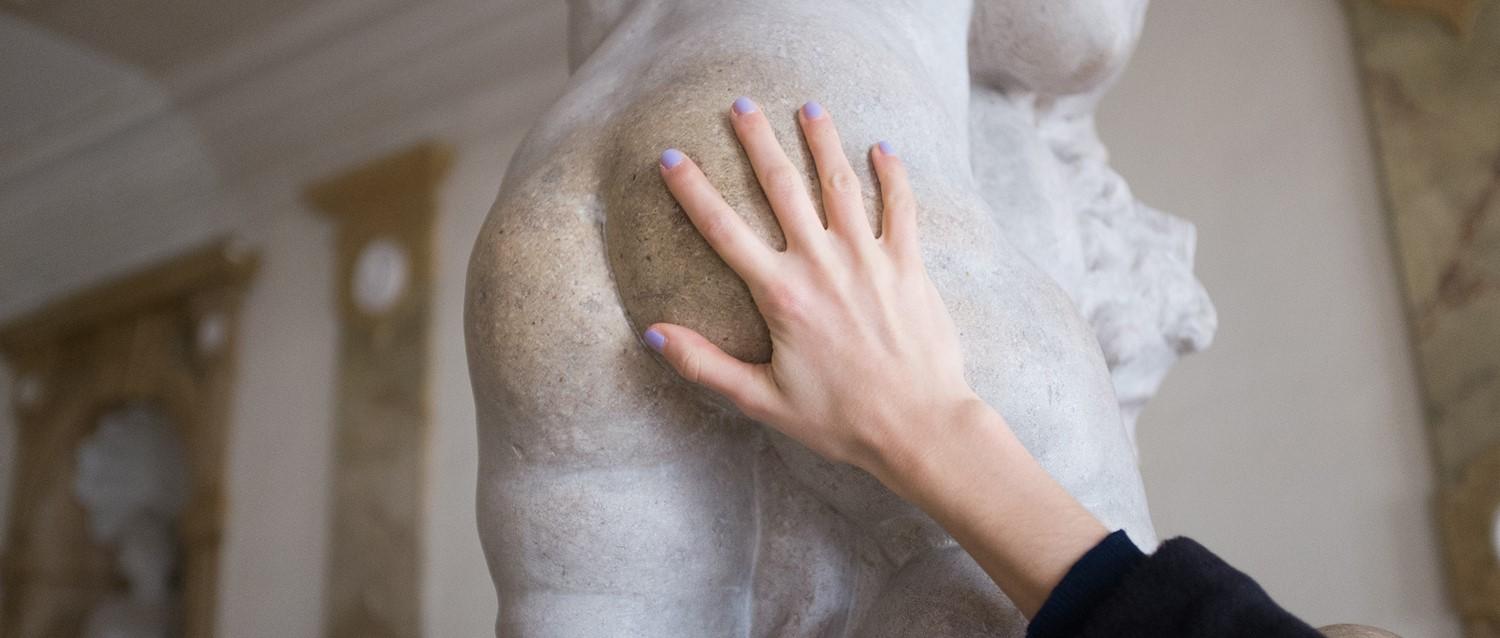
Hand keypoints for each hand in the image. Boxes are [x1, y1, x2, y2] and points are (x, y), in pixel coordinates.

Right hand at [644, 97, 980, 478]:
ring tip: (808, 106)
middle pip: (782, 187)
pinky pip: (900, 207)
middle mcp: (822, 265)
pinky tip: (882, 148)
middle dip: (758, 142)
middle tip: (740, 106)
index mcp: (781, 295)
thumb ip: (705, 365)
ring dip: (823, 141)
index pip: (723, 230)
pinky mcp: (908, 266)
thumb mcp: (762, 399)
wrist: (919, 427)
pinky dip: (892, 174)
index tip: (672, 157)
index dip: (693, 191)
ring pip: (840, 184)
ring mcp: (868, 260)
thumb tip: (653, 335)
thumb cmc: (840, 420)